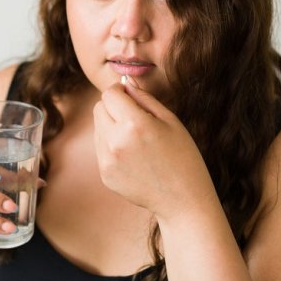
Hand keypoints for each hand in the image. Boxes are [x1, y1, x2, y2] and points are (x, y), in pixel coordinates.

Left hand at [92, 77, 215, 216]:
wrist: (182, 199)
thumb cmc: (183, 156)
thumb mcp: (170, 120)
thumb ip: (144, 98)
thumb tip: (125, 82)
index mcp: (134, 124)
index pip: (109, 94)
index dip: (120, 91)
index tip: (130, 97)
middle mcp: (115, 141)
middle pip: (98, 108)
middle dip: (113, 107)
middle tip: (134, 118)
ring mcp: (107, 160)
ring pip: (97, 128)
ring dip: (111, 126)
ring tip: (136, 139)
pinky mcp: (104, 174)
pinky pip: (100, 148)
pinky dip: (111, 146)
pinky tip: (133, 156)